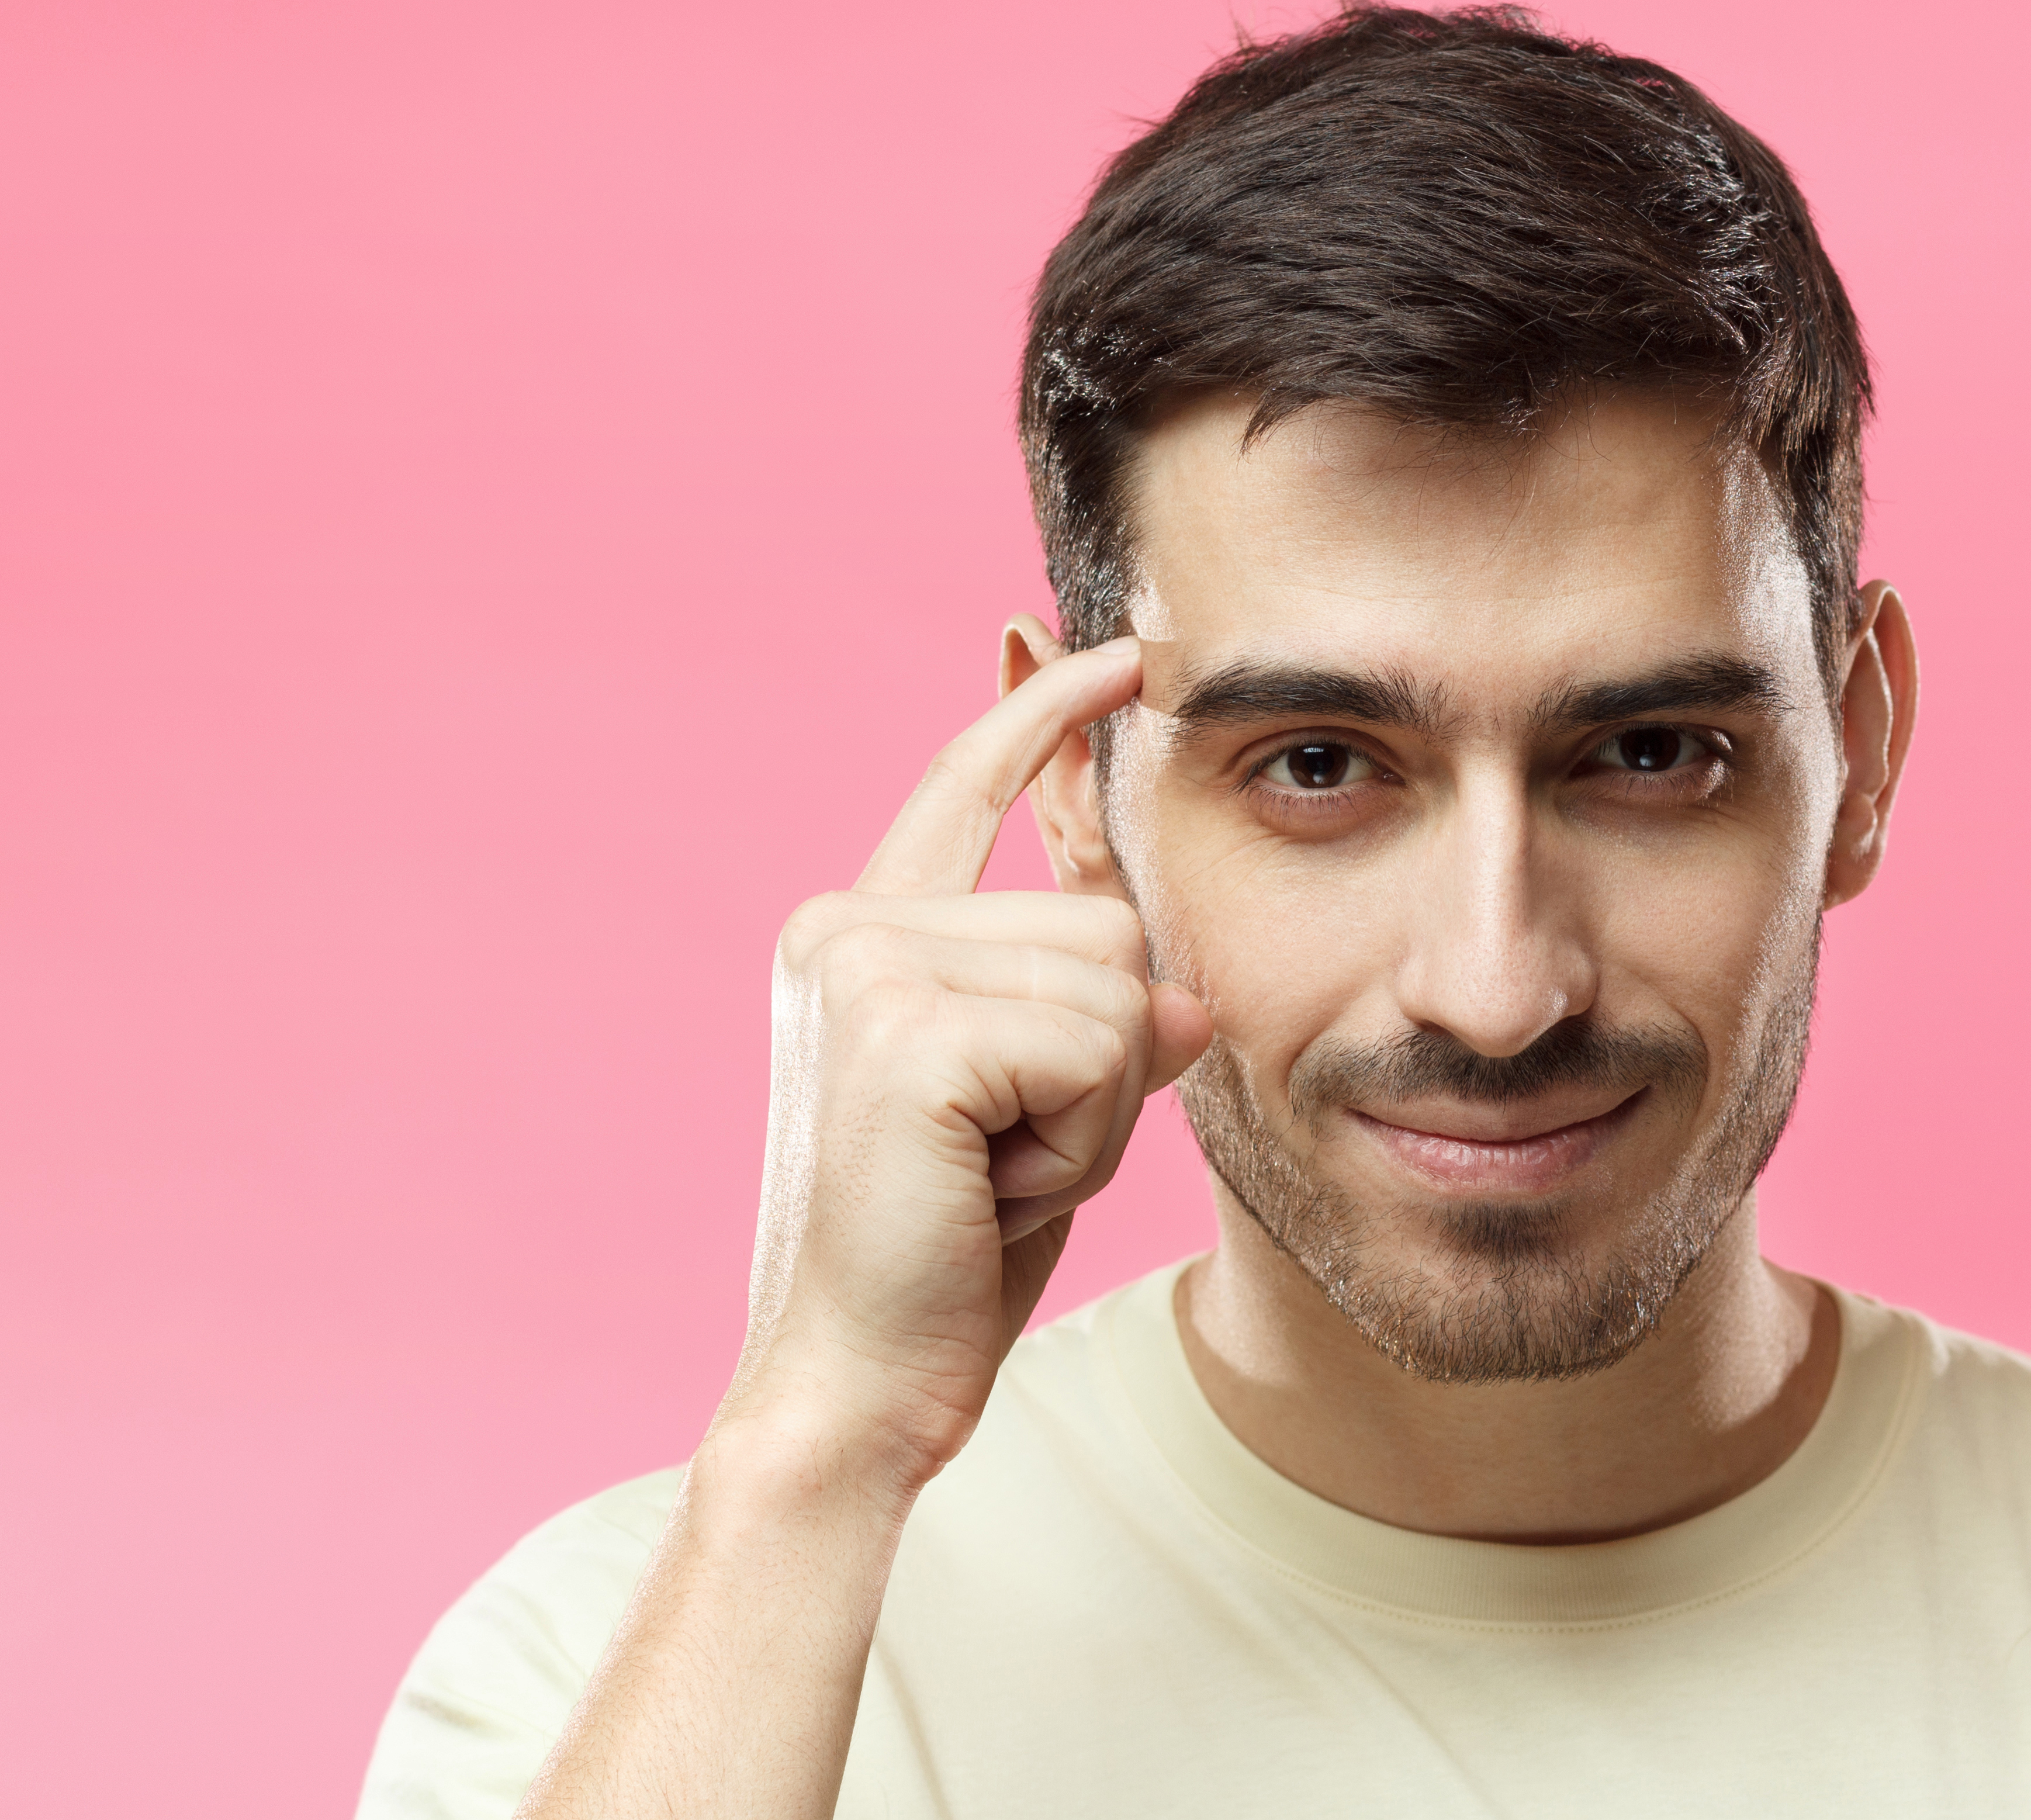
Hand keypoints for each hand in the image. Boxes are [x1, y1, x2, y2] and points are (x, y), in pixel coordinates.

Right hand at [718, 637, 1211, 1491]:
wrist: (855, 1385)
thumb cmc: (945, 1254)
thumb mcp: (1042, 1108)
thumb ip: (1094, 1014)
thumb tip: (1179, 991)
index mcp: (857, 933)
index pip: (965, 788)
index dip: (1044, 715)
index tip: (1115, 650)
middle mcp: (846, 928)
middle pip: (1101, 921)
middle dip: (1097, 1063)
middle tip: (1002, 1158)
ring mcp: (865, 968)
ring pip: (1114, 982)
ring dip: (1093, 1110)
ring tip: (994, 1175)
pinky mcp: (906, 1031)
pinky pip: (1100, 1046)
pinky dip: (1082, 1140)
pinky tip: (993, 1188)